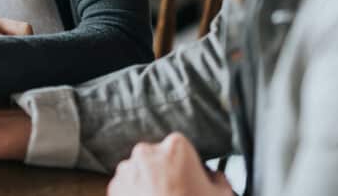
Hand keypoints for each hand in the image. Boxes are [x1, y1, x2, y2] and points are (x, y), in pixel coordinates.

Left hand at [107, 133, 232, 195]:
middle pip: (157, 158)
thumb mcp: (223, 195)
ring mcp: (127, 170)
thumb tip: (215, 177)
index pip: (181, 149)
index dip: (187, 166)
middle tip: (176, 194)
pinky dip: (134, 195)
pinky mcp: (114, 187)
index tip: (191, 180)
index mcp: (175, 146)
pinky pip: (126, 187)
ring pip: (140, 172)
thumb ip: (218, 179)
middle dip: (165, 172)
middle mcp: (147, 152)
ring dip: (148, 184)